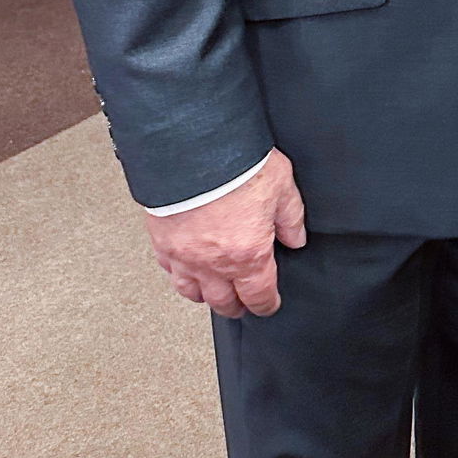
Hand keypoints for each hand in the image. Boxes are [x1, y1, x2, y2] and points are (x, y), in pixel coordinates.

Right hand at [144, 149, 305, 318]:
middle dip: (236, 307)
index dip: (266, 304)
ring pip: (192, 293)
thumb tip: (295, 238)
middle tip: (241, 305)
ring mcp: (185, 255)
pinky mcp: (162, 242)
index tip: (268, 305)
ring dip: (206, 296)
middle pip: (224, 302)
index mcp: (248, 254)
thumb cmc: (236, 165)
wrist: (192, 150)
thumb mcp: (281, 185)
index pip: (259, 295)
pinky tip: (184, 270)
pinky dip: (179, 275)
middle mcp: (214, 263)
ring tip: (213, 293)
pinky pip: (169, 271)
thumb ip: (291, 217)